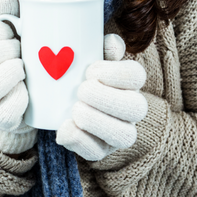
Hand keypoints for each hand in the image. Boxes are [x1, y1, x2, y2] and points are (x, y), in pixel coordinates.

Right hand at [0, 0, 33, 133]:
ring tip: (24, 69)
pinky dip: (22, 98)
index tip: (13, 33)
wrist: (21, 98)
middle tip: (22, 51)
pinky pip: (8, 110)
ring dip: (14, 72)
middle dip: (9, 51)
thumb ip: (4, 11)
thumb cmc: (11, 57)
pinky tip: (27, 91)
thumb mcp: (7, 33)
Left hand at [56, 33, 147, 160]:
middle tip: (81, 90)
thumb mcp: (90, 55)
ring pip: (124, 135)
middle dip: (107, 99)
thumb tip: (112, 43)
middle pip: (137, 108)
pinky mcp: (100, 151)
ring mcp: (118, 133)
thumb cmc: (78, 72)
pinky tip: (65, 128)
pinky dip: (79, 141)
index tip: (90, 70)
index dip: (115, 73)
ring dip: (97, 122)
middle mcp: (131, 109)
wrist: (59, 99)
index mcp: (129, 82)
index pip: (136, 76)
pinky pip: (97, 153)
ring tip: (75, 110)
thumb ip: (101, 46)